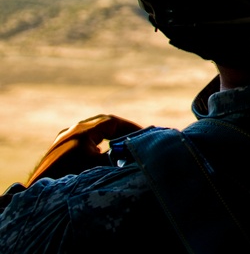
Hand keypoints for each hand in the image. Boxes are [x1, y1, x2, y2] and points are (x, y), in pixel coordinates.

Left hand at [26, 114, 141, 183]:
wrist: (39, 193)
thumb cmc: (70, 178)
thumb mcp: (98, 167)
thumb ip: (116, 158)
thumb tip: (134, 155)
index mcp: (83, 131)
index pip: (112, 122)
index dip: (130, 127)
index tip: (143, 133)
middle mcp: (72, 130)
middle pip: (102, 122)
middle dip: (120, 129)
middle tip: (135, 137)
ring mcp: (64, 138)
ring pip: (91, 130)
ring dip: (108, 135)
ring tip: (121, 144)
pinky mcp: (59, 148)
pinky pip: (82, 138)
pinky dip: (96, 141)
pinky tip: (101, 152)